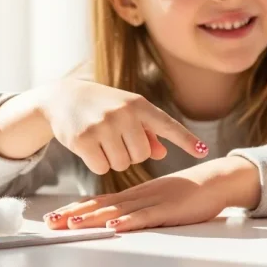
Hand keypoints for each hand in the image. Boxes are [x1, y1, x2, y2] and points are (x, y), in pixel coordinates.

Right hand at [39, 79, 207, 174]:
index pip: (167, 125)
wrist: (62, 97)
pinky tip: (90, 148)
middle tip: (117, 140)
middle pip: (142, 155)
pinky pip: (102, 168)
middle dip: (131, 154)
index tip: (203, 151)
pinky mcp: (84, 139)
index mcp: (139, 105)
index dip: (186, 140)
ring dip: (113, 160)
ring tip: (103, 142)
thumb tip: (162, 153)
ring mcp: (103, 126)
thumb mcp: (127, 111)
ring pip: (122, 164)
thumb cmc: (102, 106)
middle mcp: (123, 113)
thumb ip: (147, 132)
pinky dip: (98, 164)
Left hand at [44, 156, 259, 230]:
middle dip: (74, 215)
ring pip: (118, 211)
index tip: (53, 217)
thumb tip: (117, 218)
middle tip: (49, 223)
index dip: (75, 209)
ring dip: (94, 219)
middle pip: (101, 206)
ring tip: (71, 225)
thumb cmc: (188, 193)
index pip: (99, 201)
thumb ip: (139, 207)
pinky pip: (146, 217)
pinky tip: (115, 226)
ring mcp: (153, 202)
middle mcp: (138, 197)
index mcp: (135, 194)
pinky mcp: (169, 210)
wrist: (215, 181)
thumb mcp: (157, 199)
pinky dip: (129, 222)